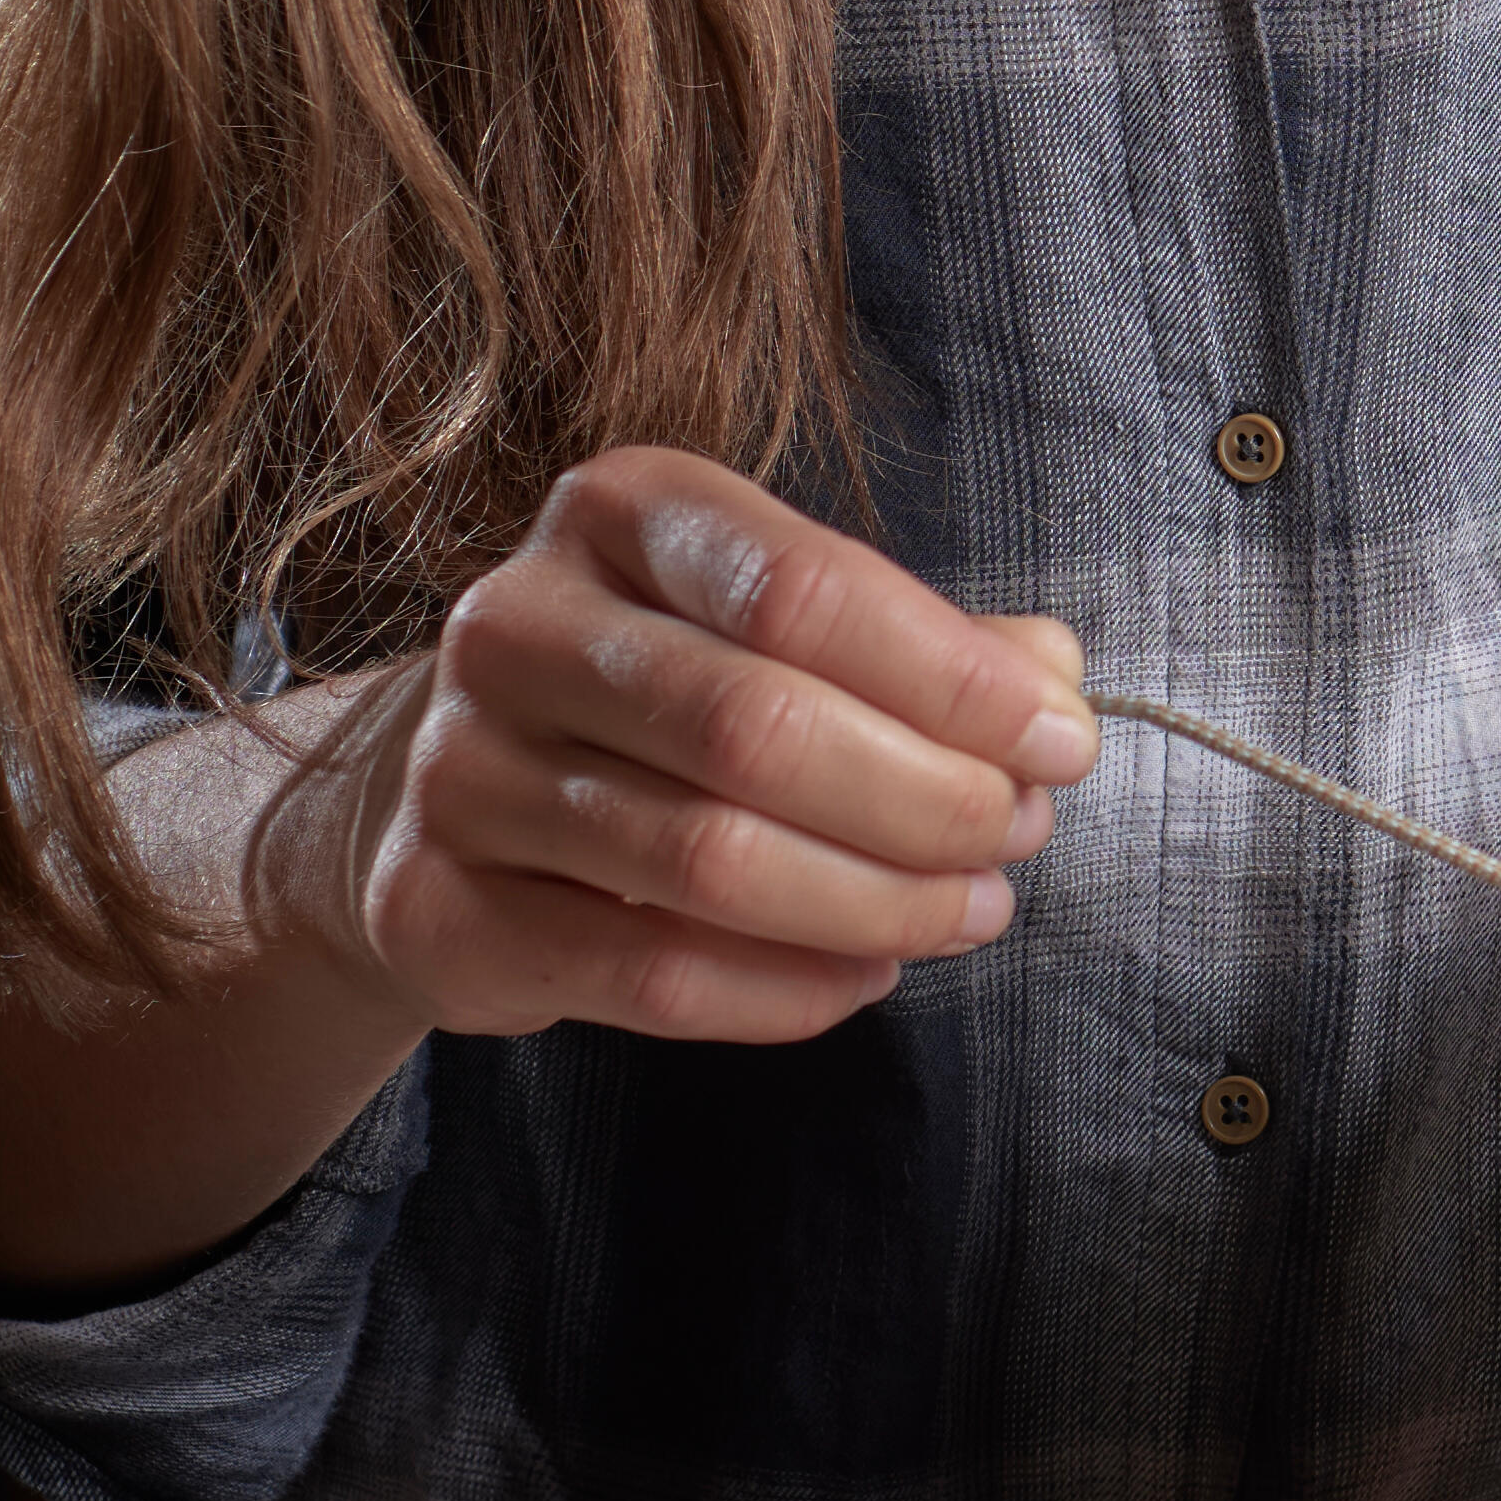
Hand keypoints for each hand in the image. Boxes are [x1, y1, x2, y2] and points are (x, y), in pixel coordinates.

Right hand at [287, 447, 1094, 1043]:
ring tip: (969, 910)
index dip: (956, 679)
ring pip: (709, 863)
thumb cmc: (668, 689)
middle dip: (928, 800)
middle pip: (758, 729)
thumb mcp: (781, 622)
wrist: (446, 782)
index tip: (1063, 744)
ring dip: (877, 904)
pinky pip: (649, 973)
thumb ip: (927, 645)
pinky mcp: (436, 907)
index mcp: (621, 512)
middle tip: (1018, 837)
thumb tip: (1054, 680)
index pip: (806, 587)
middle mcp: (515, 623)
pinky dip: (789, 988)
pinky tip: (864, 974)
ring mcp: (459, 768)